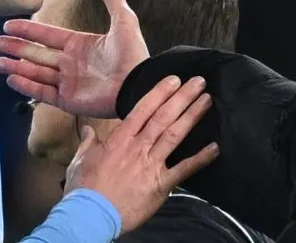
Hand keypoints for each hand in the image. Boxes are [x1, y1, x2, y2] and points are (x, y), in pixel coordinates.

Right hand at [0, 0, 149, 117]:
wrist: (139, 85)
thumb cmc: (134, 54)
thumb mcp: (124, 22)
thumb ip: (114, 0)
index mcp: (80, 44)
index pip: (47, 35)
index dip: (29, 30)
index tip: (9, 25)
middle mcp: (71, 63)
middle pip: (37, 54)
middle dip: (17, 48)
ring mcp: (68, 82)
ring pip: (36, 73)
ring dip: (17, 66)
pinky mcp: (68, 100)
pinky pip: (43, 92)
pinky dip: (27, 85)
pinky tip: (12, 77)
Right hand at [65, 75, 218, 233]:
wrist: (90, 216)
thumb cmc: (84, 189)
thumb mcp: (81, 160)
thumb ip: (88, 141)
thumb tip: (88, 129)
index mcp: (120, 140)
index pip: (143, 109)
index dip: (160, 93)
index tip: (174, 80)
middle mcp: (138, 147)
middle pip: (163, 117)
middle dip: (182, 97)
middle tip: (199, 82)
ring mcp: (151, 165)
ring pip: (174, 135)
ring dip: (192, 117)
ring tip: (206, 101)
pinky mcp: (160, 185)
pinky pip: (183, 169)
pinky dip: (200, 159)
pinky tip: (214, 148)